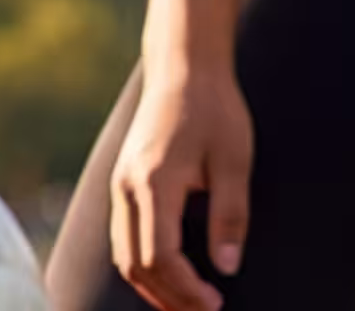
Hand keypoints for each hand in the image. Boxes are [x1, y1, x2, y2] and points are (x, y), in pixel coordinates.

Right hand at [109, 53, 250, 310]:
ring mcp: (119, 182)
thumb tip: (227, 267)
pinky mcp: (123, 179)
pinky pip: (122, 236)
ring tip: (186, 304)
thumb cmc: (214, 109)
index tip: (216, 303)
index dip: (186, 289)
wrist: (183, 66)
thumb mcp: (234, 161)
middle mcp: (127, 186)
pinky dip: (142, 264)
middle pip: (135, 264)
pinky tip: (169, 274)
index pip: (161, 256)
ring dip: (152, 285)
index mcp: (154, 182)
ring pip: (123, 253)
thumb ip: (230, 217)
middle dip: (168, 297)